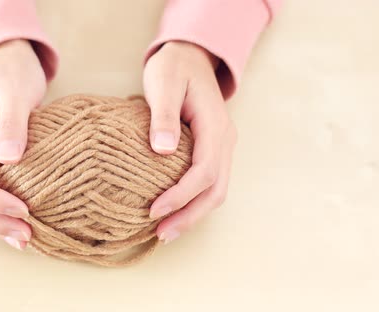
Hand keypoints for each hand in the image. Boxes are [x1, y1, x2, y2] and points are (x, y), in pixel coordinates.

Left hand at [143, 41, 237, 243]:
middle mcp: (225, 141)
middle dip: (190, 216)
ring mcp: (222, 147)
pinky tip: (173, 212)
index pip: (204, 171)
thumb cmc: (173, 68)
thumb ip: (163, 116)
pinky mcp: (212, 151)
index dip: (181, 195)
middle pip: (216, 190)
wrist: (190, 57)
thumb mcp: (163, 83)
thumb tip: (162, 150)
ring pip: (216, 190)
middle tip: (161, 236)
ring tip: (165, 232)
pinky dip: (193, 202)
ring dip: (193, 214)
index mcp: (215, 126)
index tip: (154, 210)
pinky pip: (209, 183)